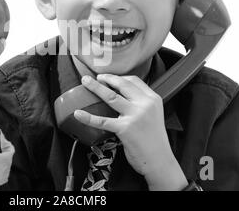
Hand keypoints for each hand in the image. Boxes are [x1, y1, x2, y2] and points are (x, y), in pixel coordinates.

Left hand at [74, 74, 186, 189]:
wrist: (160, 161)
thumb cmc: (154, 140)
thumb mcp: (153, 115)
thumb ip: (141, 104)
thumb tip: (122, 97)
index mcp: (153, 99)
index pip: (134, 80)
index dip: (118, 77)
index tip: (108, 77)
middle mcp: (145, 104)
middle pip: (122, 84)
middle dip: (106, 78)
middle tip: (94, 77)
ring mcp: (135, 116)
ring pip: (111, 96)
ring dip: (95, 87)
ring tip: (85, 81)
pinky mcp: (125, 129)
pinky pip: (102, 121)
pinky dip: (88, 117)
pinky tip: (78, 113)